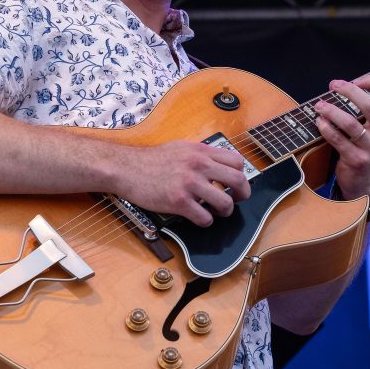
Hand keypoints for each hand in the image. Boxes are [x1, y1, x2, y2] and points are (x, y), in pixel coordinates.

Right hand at [115, 141, 251, 226]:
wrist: (127, 168)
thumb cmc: (151, 159)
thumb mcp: (181, 147)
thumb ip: (201, 154)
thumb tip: (218, 163)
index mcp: (201, 151)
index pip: (237, 161)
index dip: (241, 174)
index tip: (236, 183)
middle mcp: (199, 165)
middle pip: (238, 180)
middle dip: (243, 194)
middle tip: (237, 200)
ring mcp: (189, 184)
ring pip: (225, 202)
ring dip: (225, 210)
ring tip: (217, 211)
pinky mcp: (178, 201)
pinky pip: (204, 217)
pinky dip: (206, 221)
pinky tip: (200, 217)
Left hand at [315, 75, 369, 199]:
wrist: (365, 184)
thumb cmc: (365, 150)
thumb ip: (365, 110)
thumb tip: (345, 86)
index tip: (354, 80)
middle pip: (369, 104)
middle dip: (349, 90)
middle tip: (333, 85)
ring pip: (350, 123)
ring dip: (331, 110)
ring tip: (319, 105)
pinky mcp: (357, 159)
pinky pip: (338, 140)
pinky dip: (326, 128)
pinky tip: (319, 122)